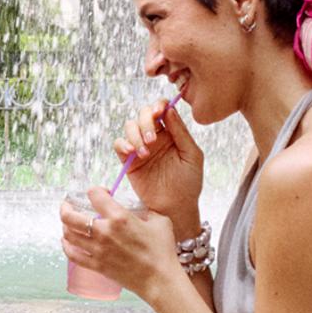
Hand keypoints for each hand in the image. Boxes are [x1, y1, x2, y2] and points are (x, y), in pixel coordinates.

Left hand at [61, 186, 183, 301]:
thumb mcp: (159, 221)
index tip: (100, 193)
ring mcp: (98, 250)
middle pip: (70, 216)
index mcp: (119, 217)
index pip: (94, 195)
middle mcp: (104, 232)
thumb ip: (145, 211)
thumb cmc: (162, 251)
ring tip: (67, 224)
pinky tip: (67, 242)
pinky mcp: (97, 265)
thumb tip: (138, 209)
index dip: (95, 190)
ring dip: (65, 226)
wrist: (160, 279)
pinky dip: (66, 247)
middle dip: (65, 207)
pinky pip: (73, 255)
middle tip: (67, 205)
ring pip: (68, 235)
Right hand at [115, 96, 203, 223]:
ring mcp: (141, 147)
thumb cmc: (188, 183)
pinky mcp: (129, 161)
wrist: (175, 207)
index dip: (158, 105)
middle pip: (143, 114)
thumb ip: (181, 132)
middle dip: (145, 121)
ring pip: (130, 127)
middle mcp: (155, 137)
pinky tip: (133, 153)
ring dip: (136, 135)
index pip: (161, 109)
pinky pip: (119, 144)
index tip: (159, 112)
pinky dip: (123, 144)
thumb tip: (169, 110)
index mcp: (172, 133)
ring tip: (145, 152)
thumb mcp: (192, 155)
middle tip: (152, 138)